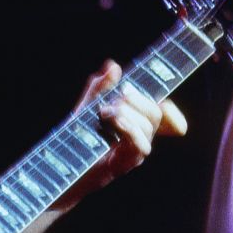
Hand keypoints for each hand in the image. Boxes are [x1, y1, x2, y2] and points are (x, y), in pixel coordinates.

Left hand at [58, 59, 187, 202]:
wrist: (60, 167)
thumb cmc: (75, 138)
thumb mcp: (86, 106)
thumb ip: (99, 87)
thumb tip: (113, 65)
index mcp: (135, 122)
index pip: (165, 113)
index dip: (171, 110)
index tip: (162, 99)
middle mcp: (139, 137)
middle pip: (157, 112)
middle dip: (137, 99)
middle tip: (112, 100)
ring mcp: (134, 151)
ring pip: (148, 126)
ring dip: (127, 113)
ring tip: (104, 113)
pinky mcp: (126, 163)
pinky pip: (141, 145)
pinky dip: (130, 129)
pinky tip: (115, 122)